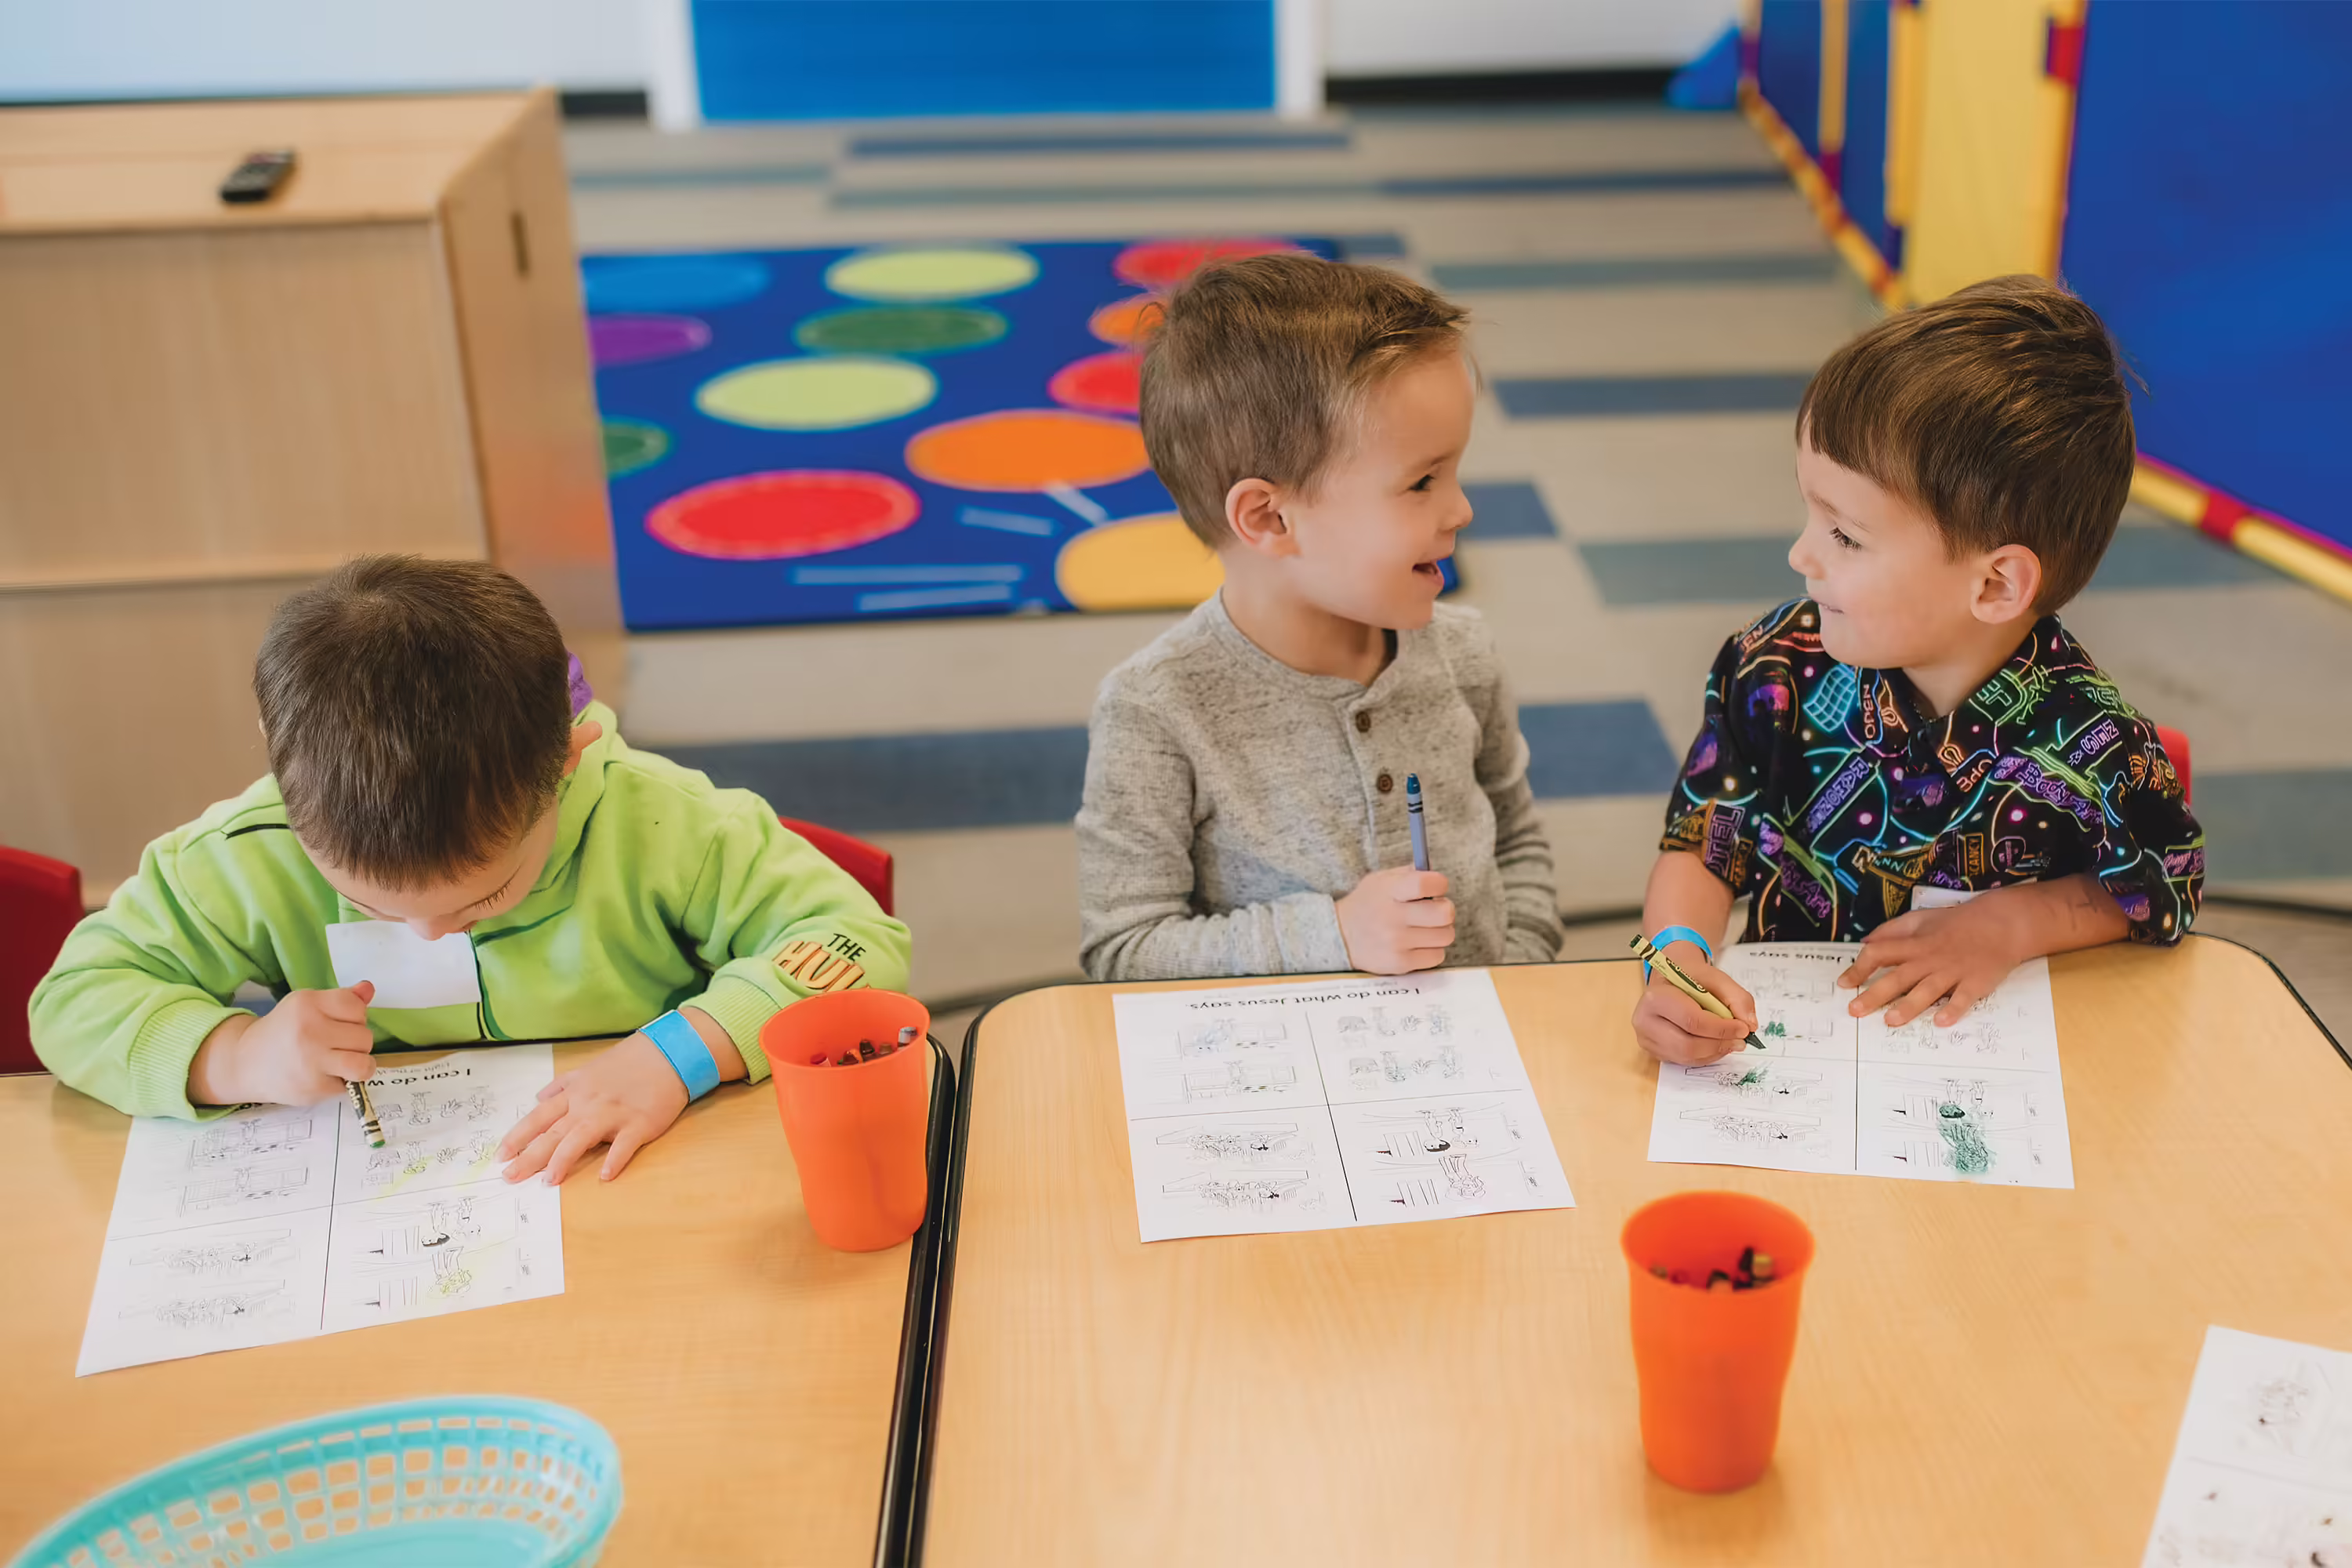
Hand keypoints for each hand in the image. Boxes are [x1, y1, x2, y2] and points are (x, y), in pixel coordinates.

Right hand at [189, 981, 376, 1105]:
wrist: (246, 1063)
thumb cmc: (283, 1031)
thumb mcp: (307, 1006)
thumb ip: (342, 999)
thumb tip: (368, 989)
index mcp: (308, 1003)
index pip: (356, 1006)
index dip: (355, 1015)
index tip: (341, 1022)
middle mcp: (309, 1030)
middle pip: (364, 1036)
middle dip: (356, 1041)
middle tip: (336, 1044)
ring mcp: (311, 1061)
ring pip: (364, 1063)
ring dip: (360, 1064)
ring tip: (345, 1062)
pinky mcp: (314, 1087)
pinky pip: (350, 1084)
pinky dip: (344, 1081)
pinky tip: (327, 1075)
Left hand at [497, 1032, 688, 1184]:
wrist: (667, 1053)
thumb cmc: (628, 1062)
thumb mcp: (589, 1068)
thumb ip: (563, 1085)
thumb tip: (540, 1098)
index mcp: (575, 1093)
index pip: (539, 1117)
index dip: (518, 1136)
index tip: (501, 1155)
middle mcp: (588, 1104)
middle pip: (553, 1132)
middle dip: (529, 1156)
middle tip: (509, 1177)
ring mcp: (614, 1114)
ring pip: (582, 1138)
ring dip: (563, 1159)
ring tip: (549, 1181)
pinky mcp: (639, 1123)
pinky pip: (624, 1145)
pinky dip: (614, 1160)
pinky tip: (605, 1176)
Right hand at [1336, 867, 1452, 974]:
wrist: (1340, 936)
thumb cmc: (1368, 904)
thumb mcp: (1381, 880)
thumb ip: (1410, 874)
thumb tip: (1437, 878)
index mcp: (1389, 891)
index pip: (1427, 884)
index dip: (1439, 884)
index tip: (1436, 888)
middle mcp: (1393, 917)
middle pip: (1444, 913)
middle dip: (1444, 910)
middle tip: (1435, 911)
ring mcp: (1397, 943)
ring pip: (1445, 936)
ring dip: (1440, 931)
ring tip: (1425, 929)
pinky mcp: (1400, 964)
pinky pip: (1437, 956)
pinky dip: (1432, 950)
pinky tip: (1418, 944)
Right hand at [1631, 945, 1755, 1065]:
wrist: (1670, 979)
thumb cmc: (1690, 978)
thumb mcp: (1716, 978)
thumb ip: (1738, 998)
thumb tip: (1750, 1025)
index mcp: (1656, 997)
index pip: (1691, 1021)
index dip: (1721, 1029)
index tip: (1743, 1029)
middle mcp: (1644, 1020)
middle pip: (1686, 1045)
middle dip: (1719, 1044)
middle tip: (1740, 1040)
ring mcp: (1647, 1039)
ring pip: (1686, 1057)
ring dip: (1714, 1052)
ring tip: (1731, 1041)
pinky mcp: (1653, 1051)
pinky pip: (1684, 1061)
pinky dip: (1705, 1056)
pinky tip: (1715, 1044)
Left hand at [1839, 898, 2024, 1026]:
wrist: (2001, 923)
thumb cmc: (1957, 923)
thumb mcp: (1921, 919)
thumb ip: (1893, 930)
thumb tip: (1866, 942)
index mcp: (1914, 944)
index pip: (1879, 953)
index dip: (1859, 968)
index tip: (1844, 983)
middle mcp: (1930, 959)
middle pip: (1898, 977)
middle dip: (1874, 994)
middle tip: (1855, 1010)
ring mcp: (1953, 971)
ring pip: (1927, 990)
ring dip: (1909, 1006)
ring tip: (1890, 1020)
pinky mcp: (1975, 982)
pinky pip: (1963, 998)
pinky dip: (1953, 1010)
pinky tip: (1941, 1022)